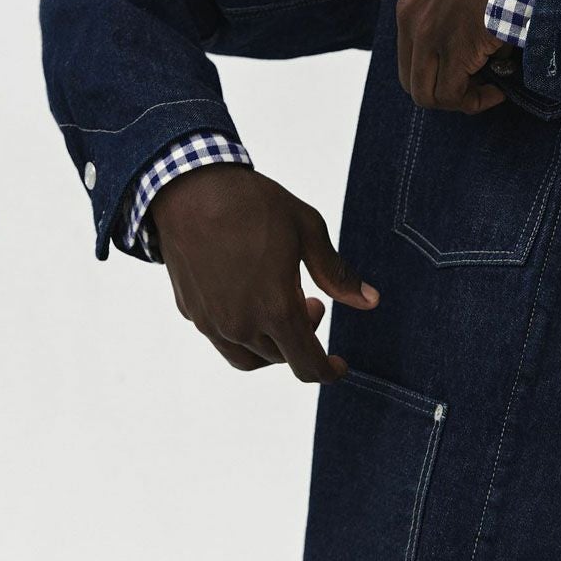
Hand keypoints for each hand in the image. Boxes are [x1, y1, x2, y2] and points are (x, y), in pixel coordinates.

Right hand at [151, 162, 378, 382]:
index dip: (329, 371)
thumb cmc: (252, 204)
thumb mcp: (307, 229)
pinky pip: (222, 337)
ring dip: (271, 344)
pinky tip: (247, 294)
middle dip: (303, 338)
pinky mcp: (190, 312)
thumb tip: (370, 301)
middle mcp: (241, 325)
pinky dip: (242, 330)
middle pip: (280, 358)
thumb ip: (337, 273)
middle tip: (309, 301)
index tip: (339, 365)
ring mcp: (211, 321)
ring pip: (248, 357)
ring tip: (280, 305)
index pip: (307, 364)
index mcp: (275, 308)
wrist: (190, 189)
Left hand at [395, 0, 556, 113]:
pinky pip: (451, 95)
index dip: (442, 54)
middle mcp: (410, 10)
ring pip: (425, 90)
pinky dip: (475, 101)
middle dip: (445, 81)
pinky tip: (498, 91)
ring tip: (490, 87)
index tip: (473, 55)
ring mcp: (427, 31)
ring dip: (459, 96)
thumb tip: (487, 0)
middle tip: (479, 79)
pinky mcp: (452, 49)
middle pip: (411, 70)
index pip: (413, 36)